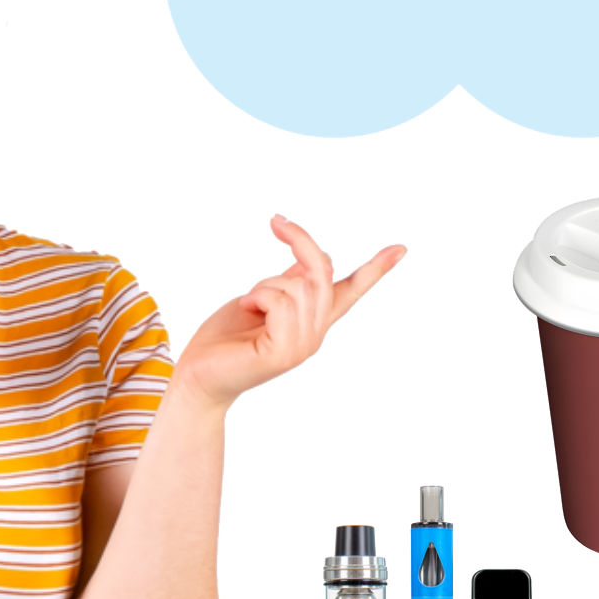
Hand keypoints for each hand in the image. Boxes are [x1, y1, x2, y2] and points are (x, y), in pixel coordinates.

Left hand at [171, 215, 406, 413]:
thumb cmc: (224, 339)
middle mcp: (314, 333)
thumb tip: (306, 258)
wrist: (197, 376)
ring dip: (268, 282)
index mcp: (311, 320)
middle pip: (323, 272)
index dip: (376, 269)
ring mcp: (302, 345)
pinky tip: (248, 310)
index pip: (350, 291)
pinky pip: (281, 301)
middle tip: (277, 222)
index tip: (401, 249)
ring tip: (251, 302)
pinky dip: (259, 296)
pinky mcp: (283, 352)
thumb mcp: (261, 298)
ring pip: (300, 285)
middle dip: (300, 240)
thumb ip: (288, 282)